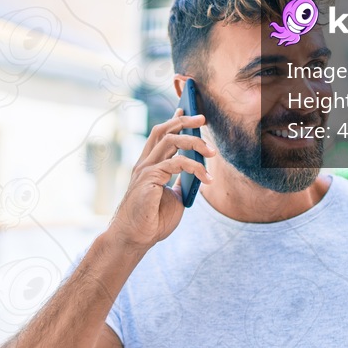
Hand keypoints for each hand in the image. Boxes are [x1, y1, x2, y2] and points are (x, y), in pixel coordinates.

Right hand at [106, 108, 213, 250]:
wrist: (136, 238)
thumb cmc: (152, 222)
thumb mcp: (173, 198)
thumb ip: (181, 183)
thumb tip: (197, 174)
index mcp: (148, 166)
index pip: (160, 135)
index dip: (174, 120)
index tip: (187, 109)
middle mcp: (145, 164)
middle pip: (164, 130)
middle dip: (184, 120)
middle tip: (203, 119)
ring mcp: (145, 170)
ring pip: (170, 141)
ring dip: (194, 142)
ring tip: (212, 153)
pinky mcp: (149, 179)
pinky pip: (176, 163)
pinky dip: (195, 168)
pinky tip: (207, 179)